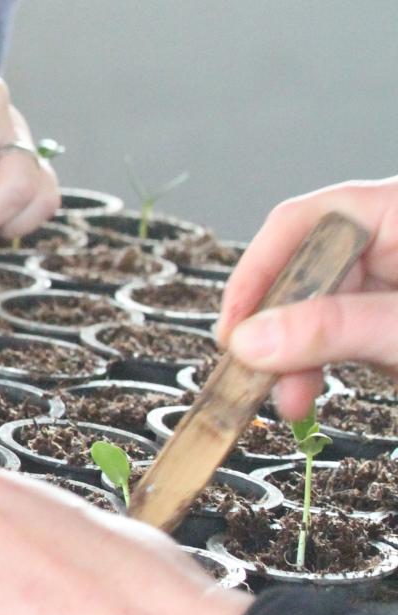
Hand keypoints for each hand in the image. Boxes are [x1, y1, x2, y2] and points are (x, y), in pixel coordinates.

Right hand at [219, 178, 397, 418]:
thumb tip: (251, 340)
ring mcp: (389, 281)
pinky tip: (307, 393)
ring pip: (317, 311)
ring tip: (287, 402)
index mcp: (397, 212)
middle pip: (305, 272)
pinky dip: (319, 366)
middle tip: (253, 376)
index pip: (304, 223)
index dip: (257, 271)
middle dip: (276, 330)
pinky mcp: (389, 320)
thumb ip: (337, 328)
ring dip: (294, 359)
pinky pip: (339, 335)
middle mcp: (389, 240)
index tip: (233, 327)